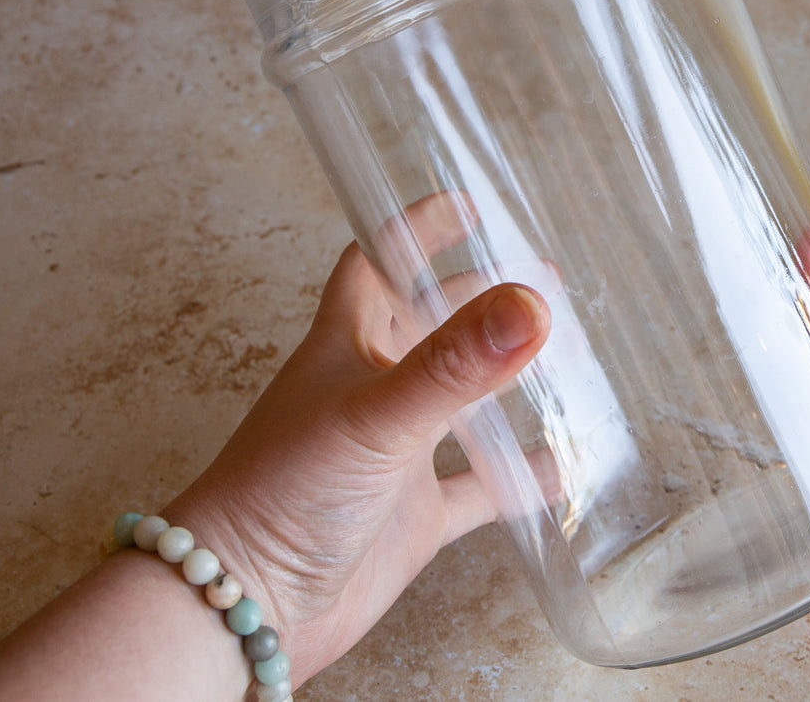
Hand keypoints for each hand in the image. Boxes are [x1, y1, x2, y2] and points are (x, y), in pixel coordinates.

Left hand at [163, 202, 549, 689]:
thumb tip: (530, 305)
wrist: (244, 604)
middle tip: (544, 283)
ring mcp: (394, 454)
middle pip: (432, 325)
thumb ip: (455, 363)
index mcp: (345, 345)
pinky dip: (521, 478)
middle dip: (483, 299)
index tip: (469, 207)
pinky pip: (480, 488)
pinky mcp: (413, 516)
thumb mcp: (377, 414)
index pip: (379, 262)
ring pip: (461, 402)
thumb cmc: (282, 494)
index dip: (416, 229)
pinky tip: (563, 468)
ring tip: (565, 357)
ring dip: (506, 380)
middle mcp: (370, 390)